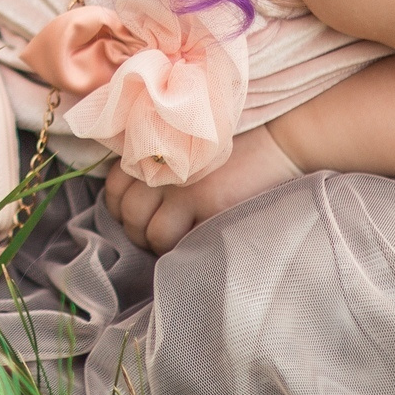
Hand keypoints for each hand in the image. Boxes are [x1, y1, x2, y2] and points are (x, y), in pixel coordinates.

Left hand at [103, 125, 301, 253]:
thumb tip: (130, 209)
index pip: (114, 187)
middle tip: (159, 236)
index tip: (136, 217)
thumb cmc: (234, 152)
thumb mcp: (189, 152)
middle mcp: (163, 167)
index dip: (120, 208)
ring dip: (160, 246)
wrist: (280, 144)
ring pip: (149, 233)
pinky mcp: (208, 204)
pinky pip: (178, 242)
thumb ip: (159, 170)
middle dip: (138, 233)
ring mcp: (184, 187)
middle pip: (128, 213)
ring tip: (178, 243)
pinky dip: (182, 250)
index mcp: (155, 151)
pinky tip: (197, 243)